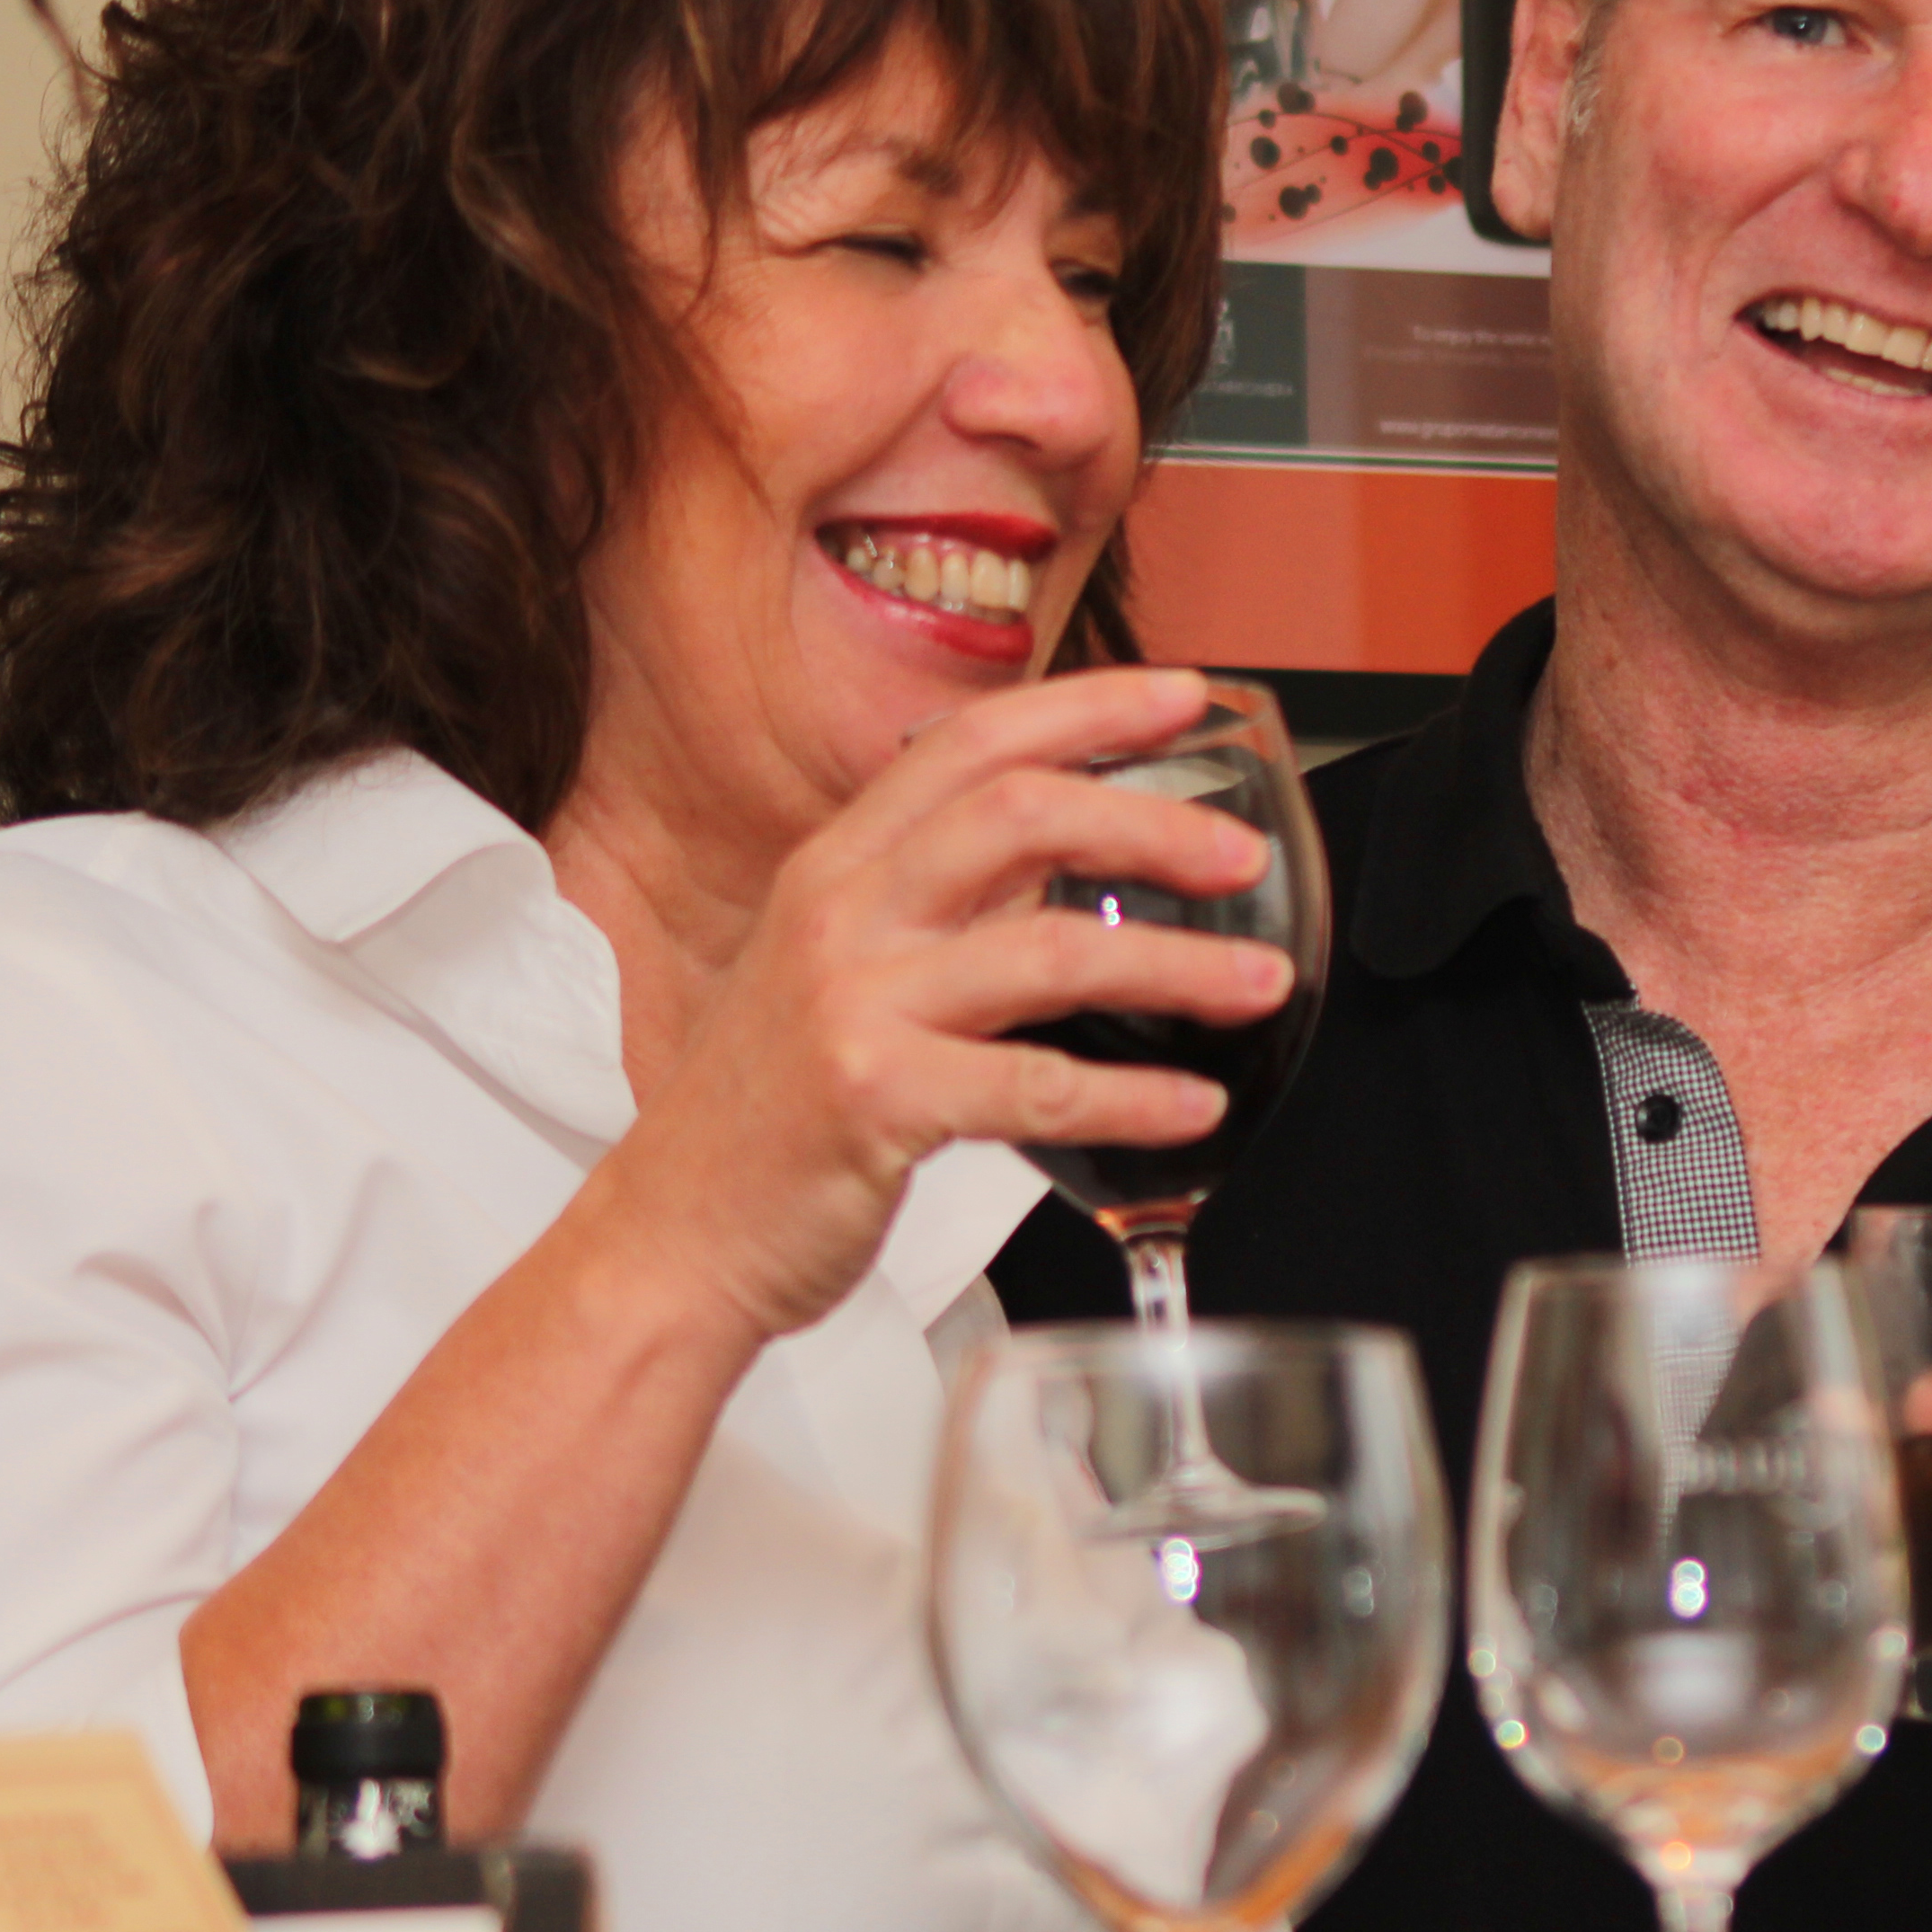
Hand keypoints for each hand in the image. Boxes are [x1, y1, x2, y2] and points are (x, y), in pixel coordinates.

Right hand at [595, 668, 1292, 1346]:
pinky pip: (1036, 1088)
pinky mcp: (873, 1101)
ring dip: (1175, 963)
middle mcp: (841, 914)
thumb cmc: (770, 1114)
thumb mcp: (836, 973)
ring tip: (1261, 982)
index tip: (1183, 695)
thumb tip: (1071, 858)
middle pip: (1018, 813)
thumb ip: (935, 909)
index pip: (972, 743)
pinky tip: (1193, 1104)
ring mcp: (853, 1004)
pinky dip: (1132, 1098)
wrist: (670, 1235)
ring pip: (1046, 950)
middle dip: (1150, 819)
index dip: (1085, 707)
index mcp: (838, 867)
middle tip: (1244, 850)